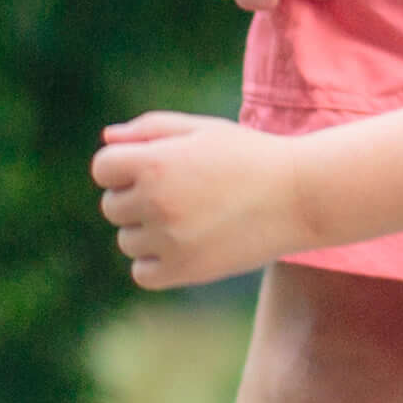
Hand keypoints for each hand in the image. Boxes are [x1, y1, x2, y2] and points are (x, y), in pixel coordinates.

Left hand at [94, 111, 316, 289]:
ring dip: (148, 231)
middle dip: (137, 198)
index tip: (154, 167)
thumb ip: (149, 129)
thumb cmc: (249, 155)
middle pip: (113, 206)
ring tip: (191, 218)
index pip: (103, 169)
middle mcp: (155, 202)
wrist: (299, 196)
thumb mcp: (202, 130)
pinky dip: (156, 263)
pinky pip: (142, 272)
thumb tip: (108, 141)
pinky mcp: (184, 270)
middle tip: (182, 192)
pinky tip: (186, 245)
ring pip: (128, 241)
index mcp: (154, 162)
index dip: (124, 166)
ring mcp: (169, 239)